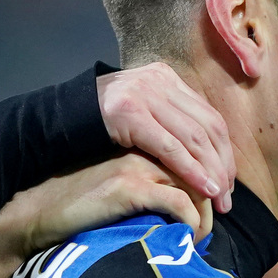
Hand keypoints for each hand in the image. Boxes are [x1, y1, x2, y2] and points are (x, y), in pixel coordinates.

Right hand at [0, 152, 211, 260]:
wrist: (33, 215)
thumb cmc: (77, 209)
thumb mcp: (121, 191)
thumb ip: (152, 187)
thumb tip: (191, 208)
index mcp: (143, 147)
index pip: (194, 159)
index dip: (211, 186)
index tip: (213, 214)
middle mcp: (143, 150)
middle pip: (201, 170)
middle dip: (213, 201)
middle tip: (210, 231)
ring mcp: (136, 166)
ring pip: (196, 184)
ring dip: (204, 216)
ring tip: (197, 240)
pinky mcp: (128, 187)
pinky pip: (179, 203)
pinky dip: (191, 224)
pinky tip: (186, 240)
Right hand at [98, 62, 234, 212]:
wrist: (48, 129)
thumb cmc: (97, 133)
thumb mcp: (139, 119)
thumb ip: (167, 122)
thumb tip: (206, 148)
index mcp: (164, 78)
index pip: (209, 116)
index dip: (224, 151)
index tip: (228, 181)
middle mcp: (157, 81)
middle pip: (208, 126)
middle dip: (222, 164)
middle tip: (228, 198)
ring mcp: (143, 96)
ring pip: (195, 137)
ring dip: (212, 171)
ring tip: (220, 199)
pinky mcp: (129, 117)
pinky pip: (170, 148)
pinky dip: (192, 170)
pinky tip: (204, 190)